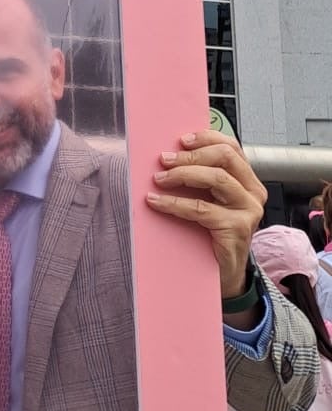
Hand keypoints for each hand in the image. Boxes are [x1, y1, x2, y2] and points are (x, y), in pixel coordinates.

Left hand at [146, 129, 265, 302]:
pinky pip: (202, 208)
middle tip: (164, 160)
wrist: (225, 273)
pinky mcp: (237, 228)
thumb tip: (172, 156)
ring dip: (183, 175)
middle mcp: (253, 192)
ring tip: (159, 179)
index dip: (206, 138)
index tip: (180, 140)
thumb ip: (203, 180)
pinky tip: (158, 202)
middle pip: (225, 157)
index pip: (231, 147)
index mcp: (248, 180)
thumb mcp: (212, 201)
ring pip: (216, 178)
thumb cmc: (215, 234)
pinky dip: (175, 203)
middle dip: (191, 156)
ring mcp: (248, 210)